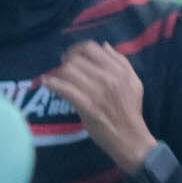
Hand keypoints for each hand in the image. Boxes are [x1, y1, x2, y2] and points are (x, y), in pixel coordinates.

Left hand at [39, 36, 152, 171]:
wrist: (130, 137)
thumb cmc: (131, 110)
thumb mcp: (134, 82)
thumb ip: (121, 61)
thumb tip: (105, 45)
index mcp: (117, 70)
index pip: (91, 48)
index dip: (77, 49)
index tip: (72, 55)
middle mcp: (107, 78)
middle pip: (76, 59)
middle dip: (65, 61)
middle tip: (62, 68)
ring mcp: (96, 92)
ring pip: (68, 71)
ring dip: (58, 73)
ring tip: (56, 78)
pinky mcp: (86, 106)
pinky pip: (65, 89)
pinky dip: (53, 84)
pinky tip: (47, 83)